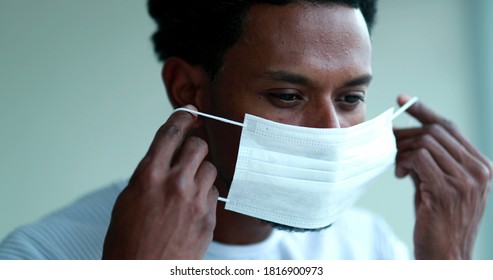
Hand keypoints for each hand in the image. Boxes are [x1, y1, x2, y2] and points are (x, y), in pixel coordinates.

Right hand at [102, 105, 217, 258]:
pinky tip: (192, 206)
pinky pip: (213, 192)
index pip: (170, 134)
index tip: (190, 112)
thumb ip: (150, 174)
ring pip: (209, 168)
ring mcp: (194, 201)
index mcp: (149, 176)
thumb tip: (167, 157)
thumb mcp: (129, 200)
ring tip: (187, 187)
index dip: (182, 118)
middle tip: (189, 154)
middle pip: (198, 146)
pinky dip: (205, 194)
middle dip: (194, 146)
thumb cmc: (128, 241)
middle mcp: (174, 183)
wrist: (143, 272)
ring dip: (200, 172)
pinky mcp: (208, 217)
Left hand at [394, 95, 491, 258]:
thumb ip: (430, 161)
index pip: (450, 126)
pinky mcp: (446, 190)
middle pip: (435, 131)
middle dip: (406, 133)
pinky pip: (418, 158)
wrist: (445, 254)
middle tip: (388, 142)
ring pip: (425, 142)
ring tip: (396, 165)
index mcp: (480, 165)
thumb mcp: (438, 183)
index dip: (424, 110)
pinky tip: (399, 174)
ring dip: (403, 150)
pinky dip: (403, 162)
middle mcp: (478, 169)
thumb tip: (407, 138)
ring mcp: (465, 180)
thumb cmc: (437, 219)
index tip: (403, 99)